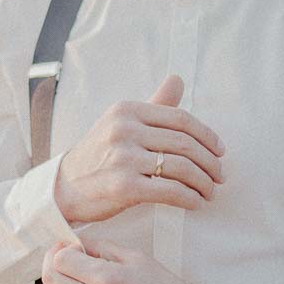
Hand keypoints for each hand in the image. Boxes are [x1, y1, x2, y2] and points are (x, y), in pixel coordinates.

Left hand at [40, 233, 207, 283]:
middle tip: (67, 260)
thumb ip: (100, 248)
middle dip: (55, 264)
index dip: (61, 250)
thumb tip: (75, 244)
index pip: (59, 260)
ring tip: (77, 282)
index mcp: (105, 280)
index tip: (70, 248)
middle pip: (50, 280)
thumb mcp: (135, 258)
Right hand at [53, 73, 224, 223]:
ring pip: (181, 168)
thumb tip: (177, 80)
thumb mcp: (120, 123)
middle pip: (184, 144)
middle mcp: (124, 130)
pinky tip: (195, 203)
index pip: (180, 119)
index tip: (220, 151)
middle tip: (220, 175)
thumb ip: (153, 104)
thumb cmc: (98, 155)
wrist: (63, 187)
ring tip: (209, 191)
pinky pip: (169, 191)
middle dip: (210, 162)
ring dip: (203, 183)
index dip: (207, 136)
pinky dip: (189, 198)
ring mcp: (122, 158)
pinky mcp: (123, 187)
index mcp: (127, 111)